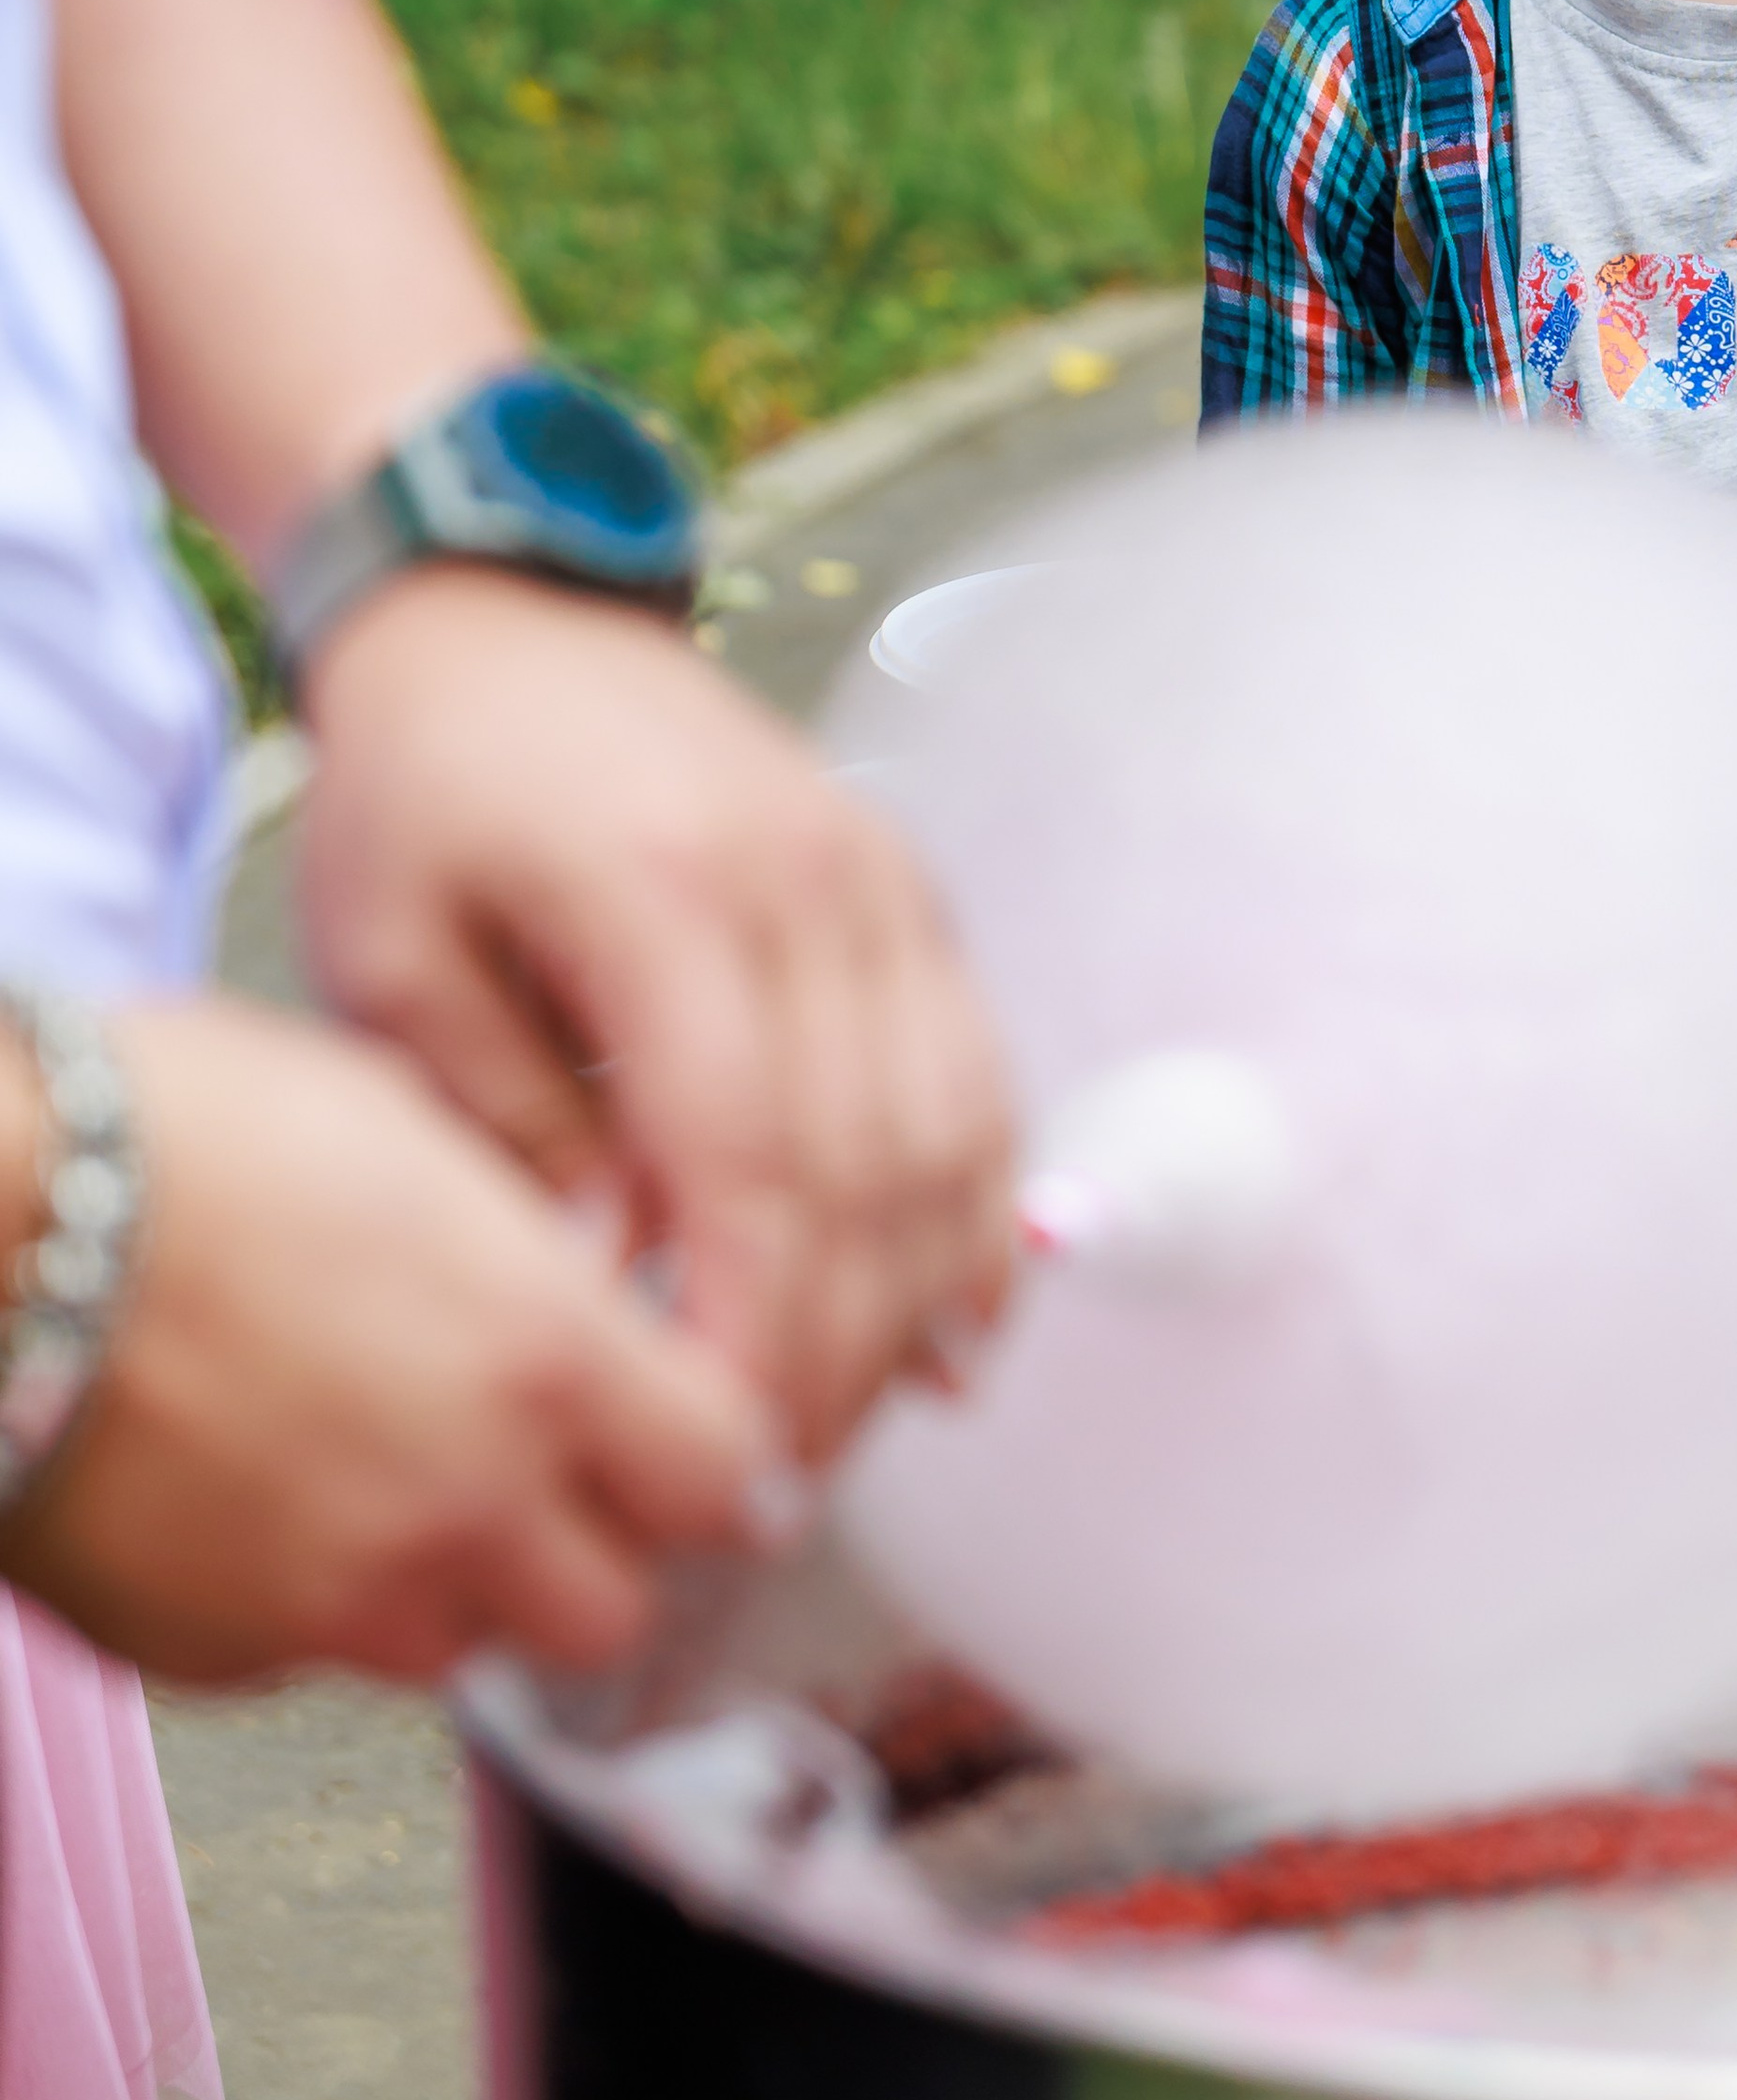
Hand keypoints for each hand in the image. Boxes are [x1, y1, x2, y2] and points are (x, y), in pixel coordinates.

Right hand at [0, 996, 767, 1682]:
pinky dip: (326, 1604)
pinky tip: (274, 1499)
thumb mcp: (412, 1129)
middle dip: (602, 1548)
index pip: (724, 1475)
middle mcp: (463, 1503)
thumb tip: (589, 1286)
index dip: (720, 1456)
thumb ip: (529, 1247)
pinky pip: (324, 1659)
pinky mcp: (224, 1653)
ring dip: (466, 1587)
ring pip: (470, 1649)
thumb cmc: (181, 1133)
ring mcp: (338, 1599)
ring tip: (397, 1478)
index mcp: (541, 1358)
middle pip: (616, 1606)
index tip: (700, 1432)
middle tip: (557, 1474)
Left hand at [292, 569, 1017, 1460]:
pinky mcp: (908, 890)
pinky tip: (956, 1315)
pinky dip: (980, 1202)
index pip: (754, 1156)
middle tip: (777, 1482)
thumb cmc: (430, 786)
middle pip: (869, 1165)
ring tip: (855, 1424)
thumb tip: (609, 1290)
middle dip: (836, 1350)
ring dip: (919, 1296)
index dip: (757, 1325)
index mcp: (669, 895)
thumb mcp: (393, 957)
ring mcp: (878, 882)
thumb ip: (503, 1123)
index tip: (720, 1449)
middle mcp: (809, 885)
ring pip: (951, 1128)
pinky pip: (979, 1067)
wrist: (510, 617)